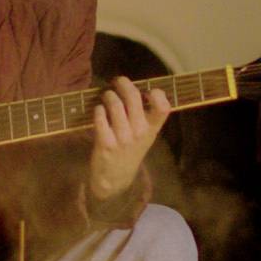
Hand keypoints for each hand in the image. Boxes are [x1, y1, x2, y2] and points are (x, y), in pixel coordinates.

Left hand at [88, 76, 171, 202]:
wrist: (115, 178)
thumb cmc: (130, 150)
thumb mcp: (145, 136)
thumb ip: (145, 116)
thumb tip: (136, 87)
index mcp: (152, 129)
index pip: (163, 107)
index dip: (157, 94)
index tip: (147, 90)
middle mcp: (139, 132)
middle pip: (133, 97)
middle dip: (123, 84)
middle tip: (118, 82)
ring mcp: (122, 138)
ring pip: (114, 104)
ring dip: (108, 95)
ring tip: (106, 96)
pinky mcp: (105, 142)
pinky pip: (100, 116)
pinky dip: (98, 110)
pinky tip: (99, 111)